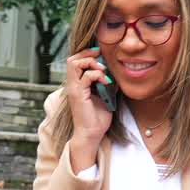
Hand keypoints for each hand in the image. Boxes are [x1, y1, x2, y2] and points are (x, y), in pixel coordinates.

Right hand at [64, 46, 113, 170]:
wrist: (91, 134)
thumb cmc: (97, 119)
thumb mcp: (105, 97)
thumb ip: (107, 84)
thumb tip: (117, 74)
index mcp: (76, 84)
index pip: (75, 61)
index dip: (88, 55)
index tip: (102, 56)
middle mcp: (72, 85)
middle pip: (72, 59)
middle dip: (88, 54)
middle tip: (102, 58)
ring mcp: (74, 89)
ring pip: (74, 63)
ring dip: (92, 63)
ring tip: (103, 70)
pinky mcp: (78, 95)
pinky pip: (85, 77)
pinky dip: (97, 75)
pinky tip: (107, 82)